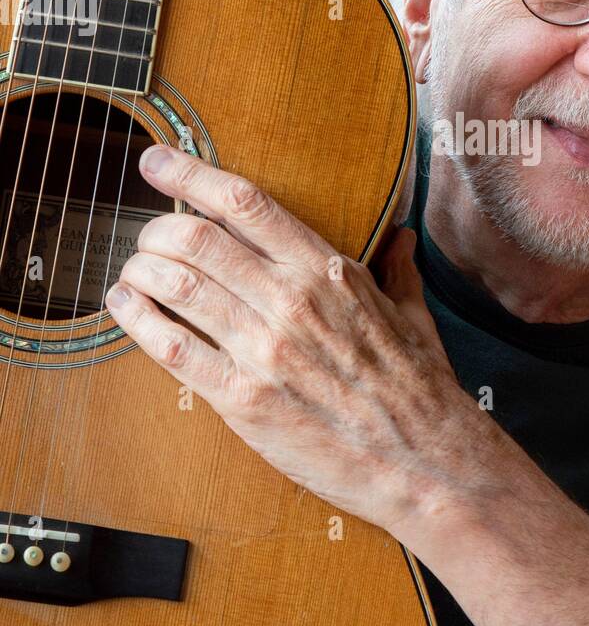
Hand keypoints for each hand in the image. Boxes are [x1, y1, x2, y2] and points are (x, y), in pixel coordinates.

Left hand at [105, 144, 482, 538]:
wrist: (426, 463)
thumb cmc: (421, 389)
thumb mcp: (414, 314)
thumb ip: (398, 269)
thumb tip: (402, 235)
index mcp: (329, 271)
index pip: (246, 204)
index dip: (191, 174)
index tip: (158, 162)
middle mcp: (291, 300)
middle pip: (197, 239)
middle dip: (157, 228)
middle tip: (148, 235)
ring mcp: (265, 350)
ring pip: (178, 286)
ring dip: (142, 269)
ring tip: (134, 270)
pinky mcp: (244, 399)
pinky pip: (174, 350)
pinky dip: (138, 321)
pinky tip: (125, 307)